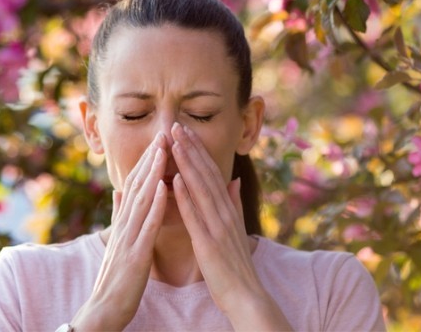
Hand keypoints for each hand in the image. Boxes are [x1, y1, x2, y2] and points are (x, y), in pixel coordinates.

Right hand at [71, 132, 168, 330]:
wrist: (103, 310)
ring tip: (164, 149)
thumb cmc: (116, 279)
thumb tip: (119, 190)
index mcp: (124, 223)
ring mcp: (128, 239)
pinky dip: (155, 204)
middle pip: (138, 186)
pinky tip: (164, 186)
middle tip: (164, 132)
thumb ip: (119, 215)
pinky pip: (147, 226)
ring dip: (153, 172)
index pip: (136, 186)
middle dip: (151, 158)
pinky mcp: (135, 255)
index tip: (159, 139)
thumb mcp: (118, 242)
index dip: (147, 162)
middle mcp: (124, 226)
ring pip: (141, 200)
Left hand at [170, 122, 291, 329]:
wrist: (245, 295)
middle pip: (205, 174)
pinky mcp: (208, 243)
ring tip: (174, 142)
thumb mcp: (236, 229)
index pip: (211, 173)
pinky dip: (185, 196)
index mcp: (228, 209)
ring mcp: (217, 226)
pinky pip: (195, 216)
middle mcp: (224, 213)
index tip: (186, 131)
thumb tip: (233, 180)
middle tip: (176, 125)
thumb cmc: (236, 265)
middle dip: (190, 148)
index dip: (198, 151)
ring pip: (200, 189)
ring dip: (186, 164)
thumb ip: (235, 203)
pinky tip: (175, 180)